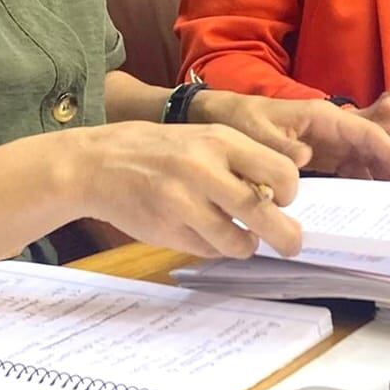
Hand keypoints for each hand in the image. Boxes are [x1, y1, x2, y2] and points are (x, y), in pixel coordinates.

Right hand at [73, 121, 303, 259]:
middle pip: (262, 212)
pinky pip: (208, 250)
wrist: (98, 162)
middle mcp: (203, 170)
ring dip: (246, 245)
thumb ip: (240, 162)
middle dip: (285, 235)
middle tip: (292, 244)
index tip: (282, 199)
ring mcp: (182, 203)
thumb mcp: (203, 139)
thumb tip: (277, 198)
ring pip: (236, 241)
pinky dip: (215, 248)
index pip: (279, 172)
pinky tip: (206, 234)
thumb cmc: (161, 150)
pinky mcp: (166, 231)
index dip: (288, 191)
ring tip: (242, 239)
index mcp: (220, 140)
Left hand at [197, 91, 389, 183]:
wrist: (222, 118)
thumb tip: (304, 159)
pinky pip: (355, 171)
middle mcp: (334, 129)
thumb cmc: (241, 119)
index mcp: (323, 116)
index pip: (366, 133)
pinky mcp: (326, 158)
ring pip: (370, 161)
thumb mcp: (257, 131)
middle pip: (377, 148)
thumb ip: (280, 147)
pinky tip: (385, 204)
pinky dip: (371, 185)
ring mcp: (332, 144)